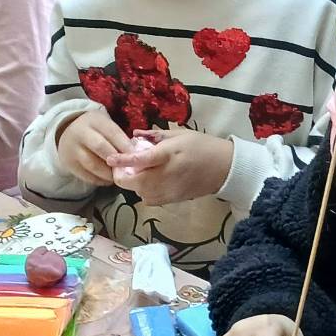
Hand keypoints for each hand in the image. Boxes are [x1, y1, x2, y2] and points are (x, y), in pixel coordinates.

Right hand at [56, 110, 130, 185]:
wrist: (68, 132)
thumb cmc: (96, 130)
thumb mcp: (106, 126)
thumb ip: (119, 137)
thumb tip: (136, 154)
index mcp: (95, 121)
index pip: (112, 133)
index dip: (125, 146)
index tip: (137, 156)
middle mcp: (81, 133)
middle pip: (101, 147)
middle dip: (117, 159)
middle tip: (129, 168)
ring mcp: (72, 149)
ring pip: (92, 164)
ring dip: (109, 173)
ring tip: (119, 176)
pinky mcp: (69, 164)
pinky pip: (86, 175)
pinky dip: (99, 180)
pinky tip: (108, 180)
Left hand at [105, 128, 233, 205]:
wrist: (224, 168)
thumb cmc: (203, 146)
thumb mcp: (180, 135)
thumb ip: (155, 135)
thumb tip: (135, 135)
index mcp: (169, 155)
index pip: (140, 160)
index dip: (122, 160)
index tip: (110, 158)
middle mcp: (166, 175)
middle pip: (134, 182)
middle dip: (122, 176)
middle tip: (122, 166)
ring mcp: (169, 191)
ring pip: (138, 192)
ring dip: (133, 183)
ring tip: (136, 172)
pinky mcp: (172, 200)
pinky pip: (148, 199)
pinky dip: (143, 191)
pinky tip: (149, 182)